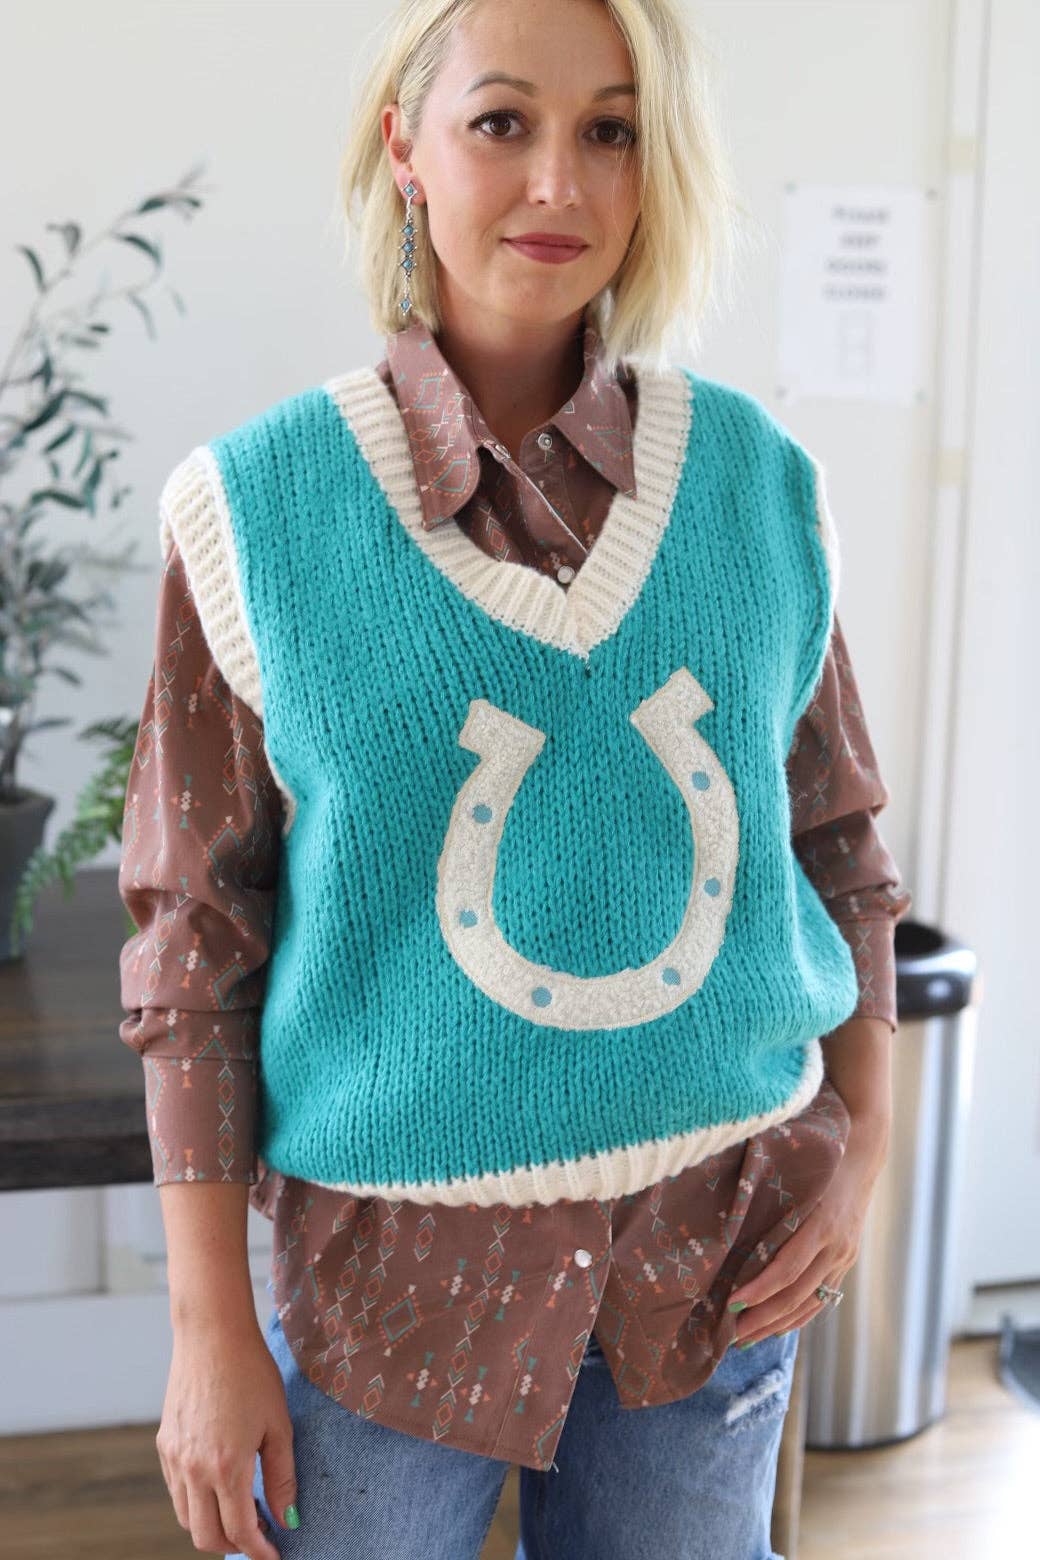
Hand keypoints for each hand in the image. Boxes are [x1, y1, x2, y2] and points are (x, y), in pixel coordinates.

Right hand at [155, 1315, 297, 1557]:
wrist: (212, 1335)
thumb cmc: (252, 1374)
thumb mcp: (278, 1425)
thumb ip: (282, 1477)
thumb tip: (288, 1519)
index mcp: (226, 1467)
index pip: (240, 1531)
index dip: (259, 1551)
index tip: (275, 1556)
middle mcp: (193, 1470)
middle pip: (206, 1536)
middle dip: (234, 1547)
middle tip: (260, 1536)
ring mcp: (174, 1458)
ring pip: (186, 1518)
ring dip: (212, 1527)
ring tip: (242, 1512)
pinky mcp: (164, 1445)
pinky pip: (176, 1491)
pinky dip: (196, 1503)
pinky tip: (219, 1486)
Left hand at [727, 1114, 890, 1346]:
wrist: (863, 1153)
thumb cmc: (817, 1158)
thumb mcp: (794, 1177)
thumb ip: (769, 1202)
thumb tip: (725, 1228)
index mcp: (822, 1223)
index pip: (787, 1269)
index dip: (759, 1290)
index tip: (731, 1304)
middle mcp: (837, 1246)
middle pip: (796, 1295)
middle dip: (762, 1318)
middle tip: (730, 1335)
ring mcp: (844, 1257)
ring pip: (810, 1304)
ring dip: (777, 1325)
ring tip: (746, 1339)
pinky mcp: (845, 1262)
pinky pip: (821, 1298)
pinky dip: (797, 1316)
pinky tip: (775, 1327)